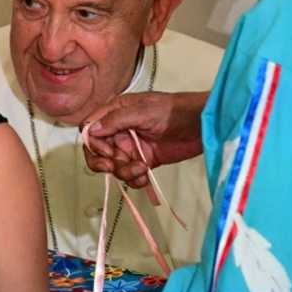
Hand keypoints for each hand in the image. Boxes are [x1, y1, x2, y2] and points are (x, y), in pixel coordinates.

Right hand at [82, 92, 207, 187]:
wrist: (201, 125)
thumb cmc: (175, 111)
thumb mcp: (144, 111)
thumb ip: (117, 120)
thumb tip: (92, 129)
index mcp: (115, 112)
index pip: (90, 130)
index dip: (94, 144)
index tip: (109, 151)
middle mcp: (120, 130)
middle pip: (97, 151)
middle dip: (103, 162)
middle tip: (114, 166)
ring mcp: (131, 147)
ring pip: (114, 166)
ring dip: (124, 172)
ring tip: (141, 169)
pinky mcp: (144, 160)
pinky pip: (130, 175)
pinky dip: (135, 179)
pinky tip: (145, 176)